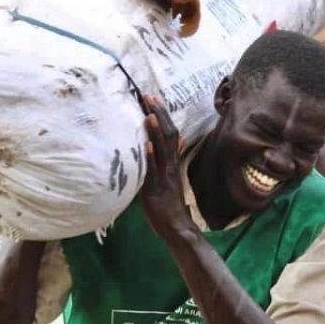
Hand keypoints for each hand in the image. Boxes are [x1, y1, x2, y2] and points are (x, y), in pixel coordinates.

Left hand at [139, 95, 191, 238]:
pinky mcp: (156, 190)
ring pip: (162, 150)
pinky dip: (151, 156)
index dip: (162, 114)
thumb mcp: (172, 176)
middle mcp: (170, 166)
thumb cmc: (170, 203)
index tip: (152, 97)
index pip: (169, 132)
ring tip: (149, 113)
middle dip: (158, 114)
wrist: (178, 228)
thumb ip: (173, 157)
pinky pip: (154, 171)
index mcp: (172, 162)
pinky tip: (146, 144)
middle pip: (167, 135)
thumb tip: (178, 138)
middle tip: (147, 95)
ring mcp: (164, 177)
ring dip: (155, 131)